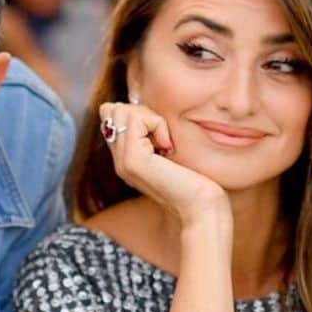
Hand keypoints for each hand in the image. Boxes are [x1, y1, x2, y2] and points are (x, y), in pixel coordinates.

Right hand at [99, 101, 227, 224]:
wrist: (201, 207)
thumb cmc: (195, 180)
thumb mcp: (169, 151)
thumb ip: (152, 133)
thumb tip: (142, 105)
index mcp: (126, 158)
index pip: (111, 114)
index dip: (137, 113)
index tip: (161, 136)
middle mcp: (119, 160)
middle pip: (111, 109)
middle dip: (142, 113)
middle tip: (163, 138)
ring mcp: (122, 161)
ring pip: (120, 110)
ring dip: (150, 118)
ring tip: (165, 144)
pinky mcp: (132, 159)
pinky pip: (136, 119)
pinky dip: (157, 125)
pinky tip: (168, 148)